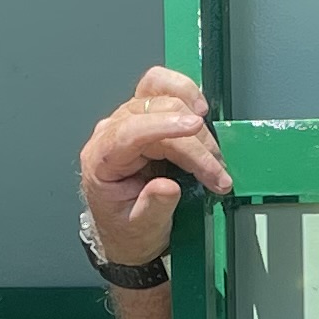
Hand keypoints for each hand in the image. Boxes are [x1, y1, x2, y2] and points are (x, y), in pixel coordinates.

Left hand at [77, 66, 228, 271]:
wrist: (125, 231)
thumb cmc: (127, 228)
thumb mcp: (140, 228)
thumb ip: (152, 207)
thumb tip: (168, 186)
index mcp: (102, 160)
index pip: (130, 131)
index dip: (164, 125)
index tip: (195, 127)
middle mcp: (112, 132)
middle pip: (158, 116)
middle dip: (196, 145)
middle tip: (217, 176)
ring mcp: (129, 120)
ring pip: (164, 96)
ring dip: (197, 126)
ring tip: (213, 158)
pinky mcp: (146, 116)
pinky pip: (162, 87)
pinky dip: (185, 93)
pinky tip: (200, 111)